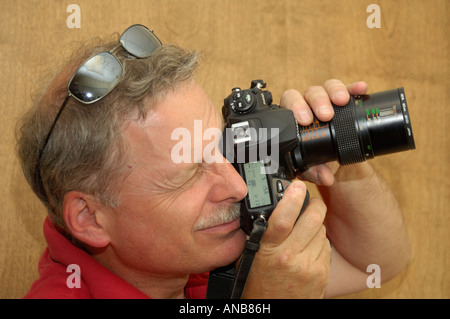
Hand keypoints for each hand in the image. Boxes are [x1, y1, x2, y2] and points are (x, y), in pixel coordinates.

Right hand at [242, 181, 330, 298]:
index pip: (283, 219)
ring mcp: (309, 267)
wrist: (273, 308)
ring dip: (315, 224)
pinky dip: (319, 241)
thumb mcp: (251, 255)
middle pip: (312, 219)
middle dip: (314, 204)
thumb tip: (273, 205)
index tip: (297, 185)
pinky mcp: (322, 274)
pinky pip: (326, 246)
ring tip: (304, 230)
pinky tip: (309, 247)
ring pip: (322, 230)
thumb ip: (260, 232)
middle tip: (309, 200)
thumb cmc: (258, 282)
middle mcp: (290, 258)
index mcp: (269, 251)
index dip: (292, 198)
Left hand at [280, 79, 367, 185]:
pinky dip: (353, 87)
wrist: (336, 164)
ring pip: (326, 87)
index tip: (304, 120)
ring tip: (341, 101)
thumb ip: (314, 172)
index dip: (295, 107)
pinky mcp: (345, 99)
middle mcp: (308, 105)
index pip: (289, 103)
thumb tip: (325, 176)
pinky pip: (348, 89)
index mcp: (294, 118)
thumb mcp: (312, 169)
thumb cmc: (317, 162)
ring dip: (334, 91)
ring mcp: (327, 101)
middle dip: (316, 102)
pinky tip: (361, 88)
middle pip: (308, 93)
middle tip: (325, 115)